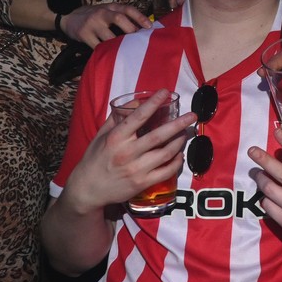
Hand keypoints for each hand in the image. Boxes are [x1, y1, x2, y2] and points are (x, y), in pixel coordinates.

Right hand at [60, 3, 151, 46]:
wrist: (68, 16)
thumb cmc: (94, 16)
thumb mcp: (107, 11)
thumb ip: (121, 16)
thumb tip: (142, 30)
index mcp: (111, 7)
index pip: (128, 9)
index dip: (140, 17)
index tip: (150, 27)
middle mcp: (102, 13)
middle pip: (119, 19)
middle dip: (131, 30)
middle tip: (139, 41)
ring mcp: (92, 23)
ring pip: (109, 36)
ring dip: (119, 45)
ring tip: (128, 52)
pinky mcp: (84, 34)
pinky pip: (97, 46)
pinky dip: (105, 52)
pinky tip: (111, 57)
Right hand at [65, 89, 192, 212]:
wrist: (88, 189)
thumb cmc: (95, 158)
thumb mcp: (102, 135)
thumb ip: (118, 118)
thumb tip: (137, 103)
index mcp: (116, 138)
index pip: (138, 117)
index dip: (153, 103)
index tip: (165, 92)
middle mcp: (127, 153)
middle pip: (158, 136)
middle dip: (178, 124)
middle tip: (193, 115)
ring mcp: (136, 169)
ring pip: (166, 153)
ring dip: (180, 141)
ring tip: (186, 133)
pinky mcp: (143, 183)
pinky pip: (166, 171)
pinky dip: (176, 161)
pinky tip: (179, 154)